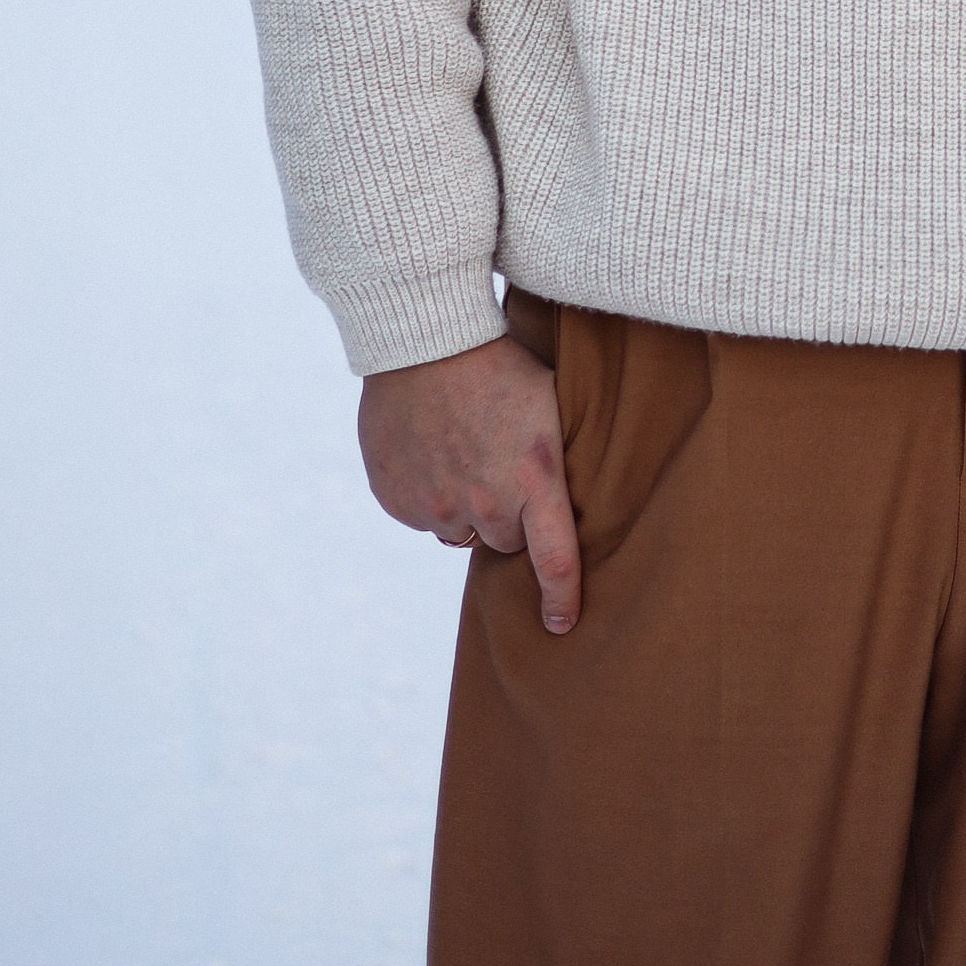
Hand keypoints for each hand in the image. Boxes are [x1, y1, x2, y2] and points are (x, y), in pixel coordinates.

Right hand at [357, 334, 580, 633]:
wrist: (427, 338)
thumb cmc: (503, 363)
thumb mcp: (550, 405)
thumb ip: (554, 463)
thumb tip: (568, 506)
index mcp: (534, 481)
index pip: (554, 561)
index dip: (561, 599)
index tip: (562, 626)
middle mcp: (485, 504)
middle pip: (504, 542)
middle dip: (507, 517)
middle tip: (500, 466)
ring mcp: (436, 505)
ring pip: (460, 531)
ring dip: (465, 506)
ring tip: (463, 450)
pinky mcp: (397, 500)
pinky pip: (421, 516)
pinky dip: (427, 494)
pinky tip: (430, 449)